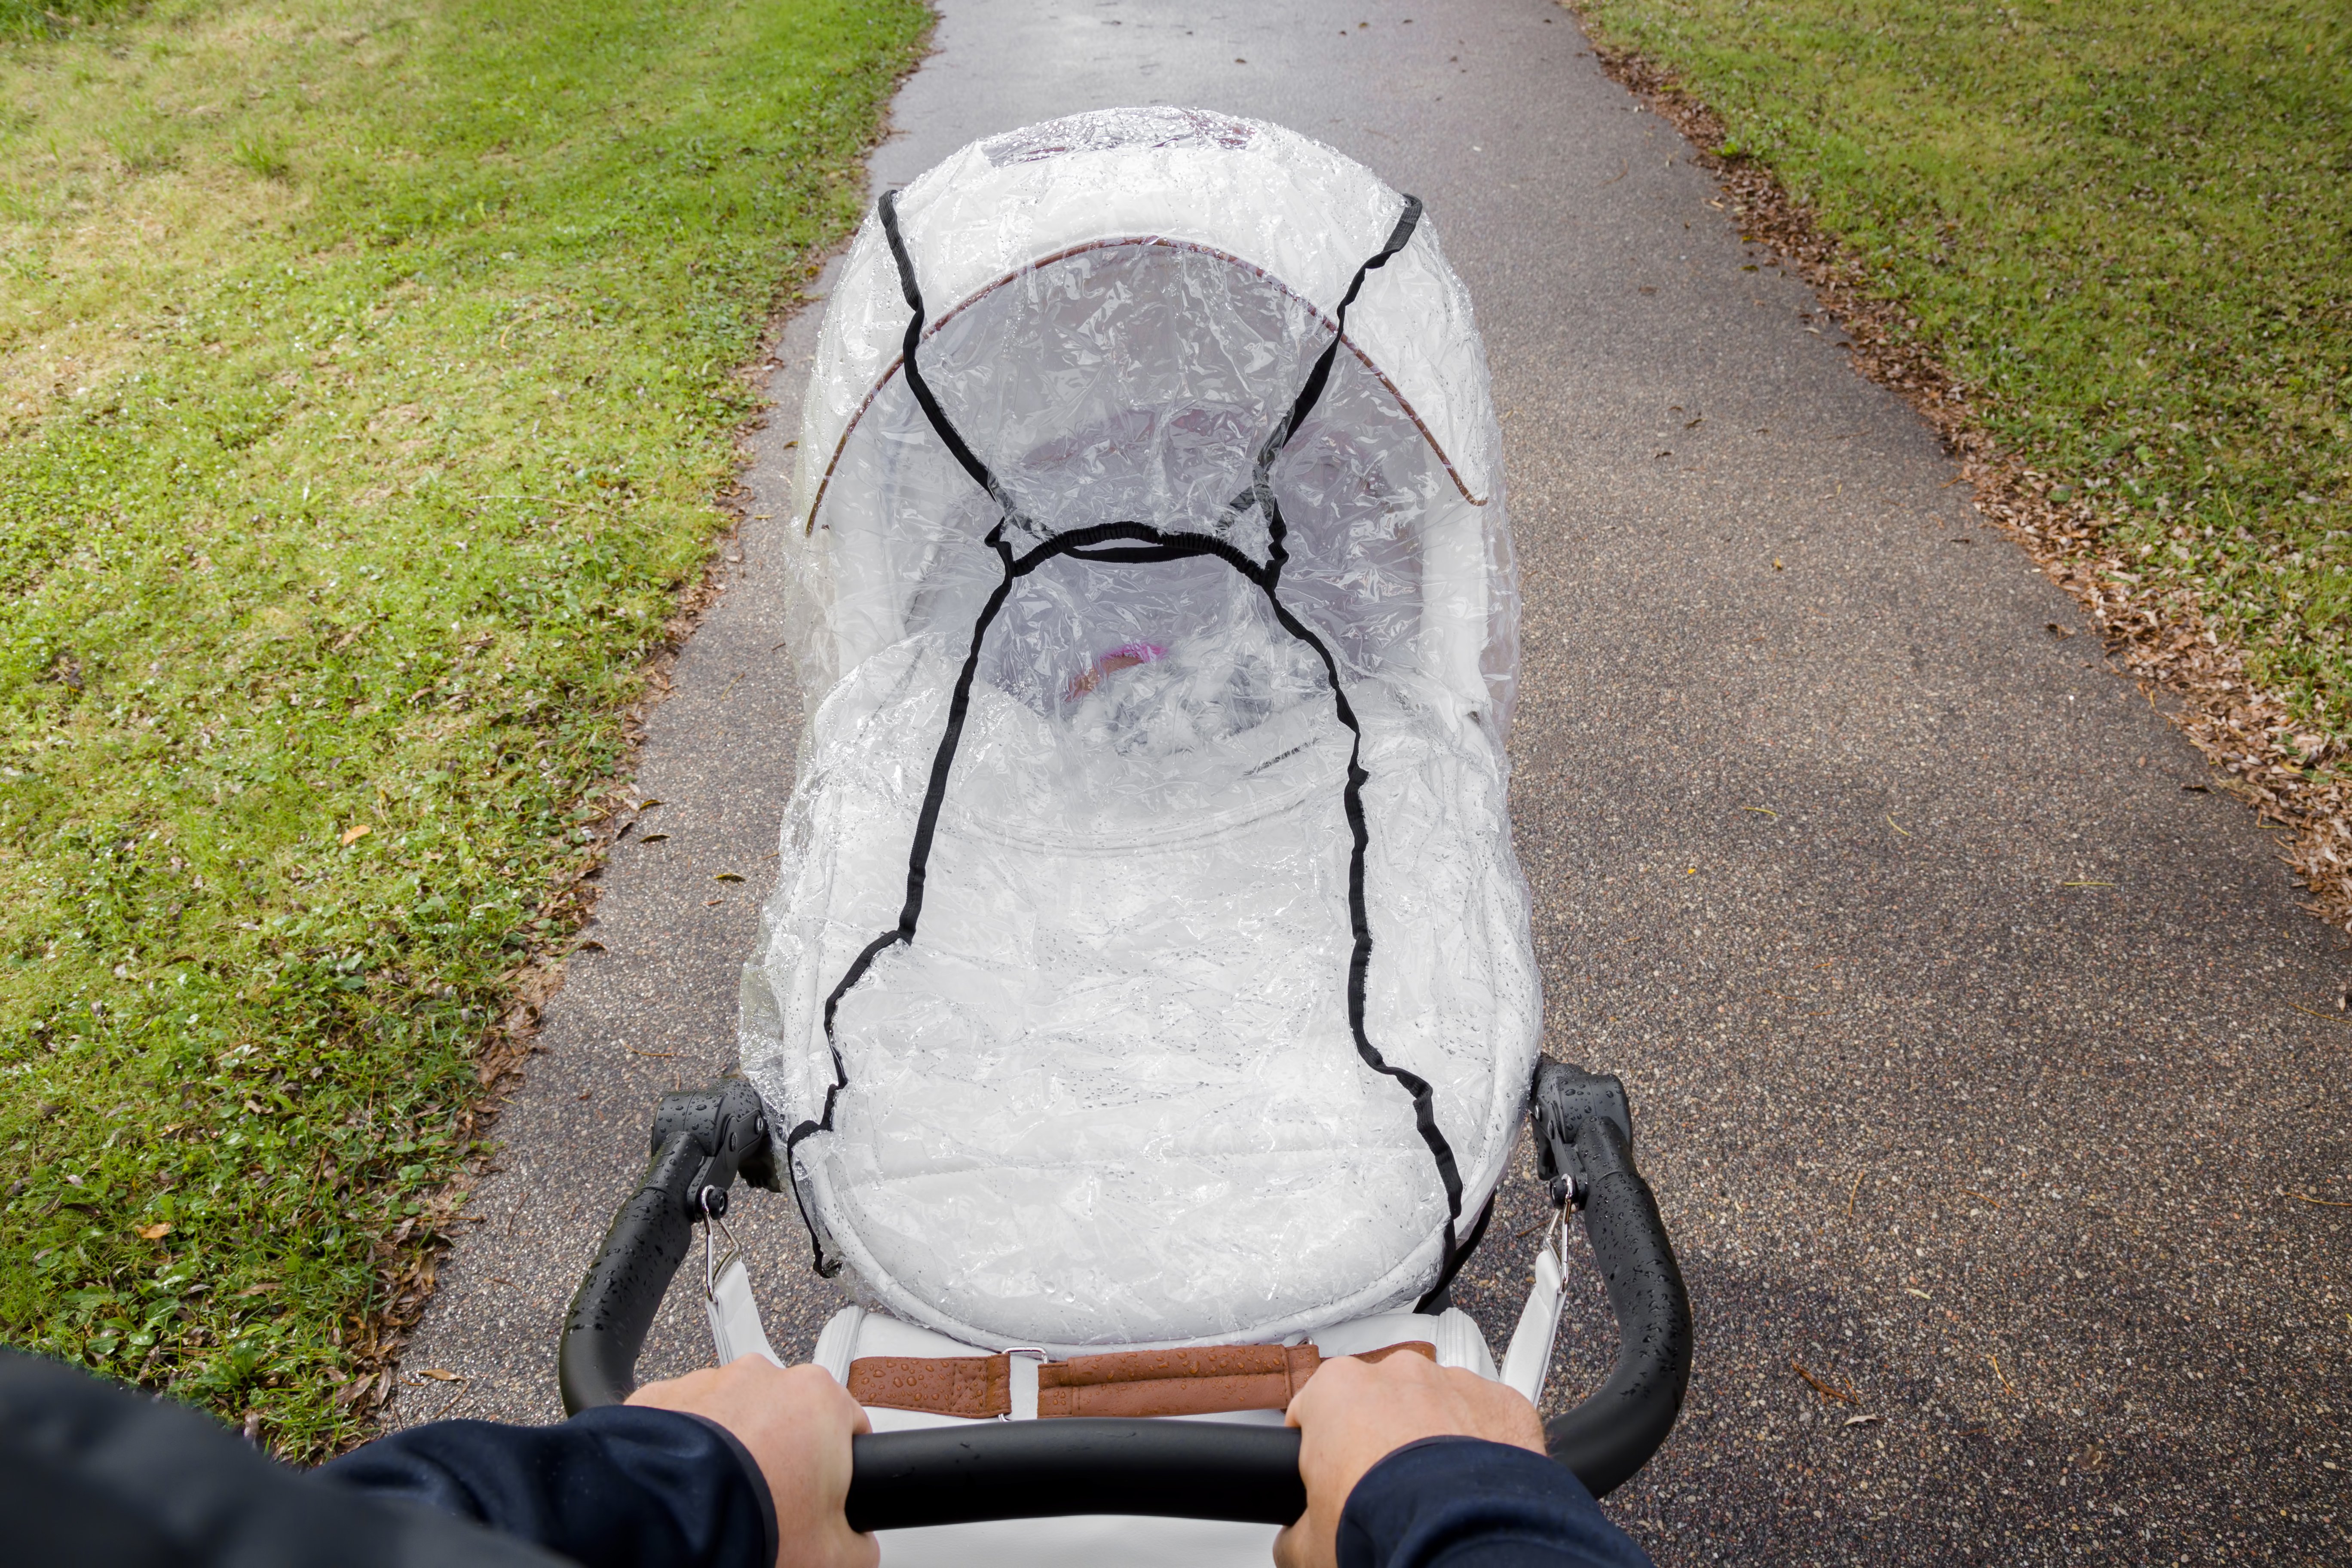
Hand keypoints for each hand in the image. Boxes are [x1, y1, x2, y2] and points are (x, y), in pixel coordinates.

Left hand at [628, 1357, 875, 1567]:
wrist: (668, 1524)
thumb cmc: (751, 1525)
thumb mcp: (830, 1554)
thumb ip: (858, 1542)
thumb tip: (857, 1543)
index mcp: (819, 1400)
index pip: (848, 1424)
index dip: (840, 1465)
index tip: (824, 1492)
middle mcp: (765, 1378)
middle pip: (787, 1414)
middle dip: (781, 1450)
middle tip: (768, 1500)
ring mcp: (709, 1381)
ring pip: (731, 1412)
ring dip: (730, 1445)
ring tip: (720, 1494)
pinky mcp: (661, 1397)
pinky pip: (681, 1420)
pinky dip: (685, 1446)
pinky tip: (687, 1485)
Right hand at [1274, 1350, 1545, 1567]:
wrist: (1459, 1542)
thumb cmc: (1382, 1527)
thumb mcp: (1310, 1544)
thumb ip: (1295, 1530)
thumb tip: (1295, 1541)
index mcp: (1337, 1390)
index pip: (1315, 1408)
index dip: (1320, 1449)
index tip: (1330, 1477)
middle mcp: (1396, 1374)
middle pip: (1380, 1401)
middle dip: (1381, 1437)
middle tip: (1385, 1491)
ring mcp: (1454, 1382)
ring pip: (1437, 1404)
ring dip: (1435, 1438)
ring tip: (1436, 1492)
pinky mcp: (1503, 1403)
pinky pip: (1488, 1420)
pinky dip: (1485, 1447)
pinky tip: (1474, 1489)